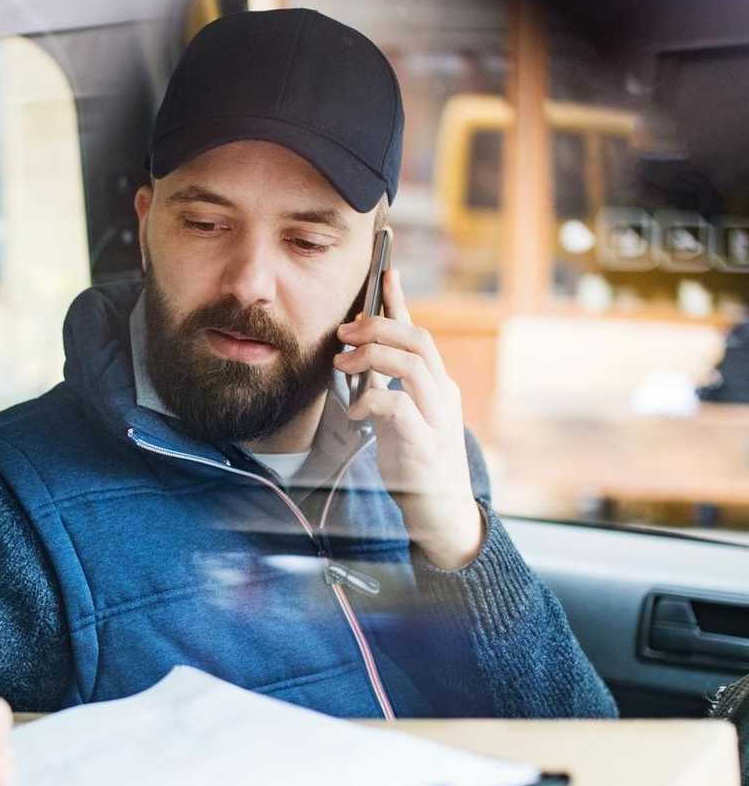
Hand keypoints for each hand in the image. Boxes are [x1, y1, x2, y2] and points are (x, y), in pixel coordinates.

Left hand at [332, 266, 483, 569]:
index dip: (400, 301)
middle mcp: (442, 395)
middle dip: (377, 327)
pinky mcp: (424, 444)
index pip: (419, 333)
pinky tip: (359, 411)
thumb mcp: (398, 419)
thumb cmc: (416, 464)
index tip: (385, 271)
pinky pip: (400, 408)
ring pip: (412, 365)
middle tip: (343, 332)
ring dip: (372, 357)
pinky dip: (374, 401)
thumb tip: (355, 361)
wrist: (441, 513)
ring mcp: (437, 419)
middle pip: (418, 341)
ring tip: (342, 365)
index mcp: (436, 385)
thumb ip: (384, 389)